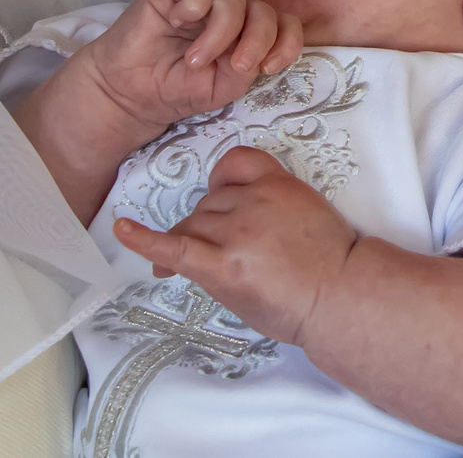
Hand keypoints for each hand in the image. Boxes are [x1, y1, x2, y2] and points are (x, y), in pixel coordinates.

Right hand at [79, 0, 303, 137]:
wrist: (130, 91)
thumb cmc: (178, 88)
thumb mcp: (222, 88)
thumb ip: (245, 68)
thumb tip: (256, 50)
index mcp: (249, 36)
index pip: (285, 26)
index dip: (287, 42)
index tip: (269, 67)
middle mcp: (233, 13)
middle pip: (265, 12)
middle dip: (257, 40)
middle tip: (234, 66)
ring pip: (234, 0)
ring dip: (219, 34)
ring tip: (193, 60)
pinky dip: (194, 6)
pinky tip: (177, 22)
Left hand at [114, 146, 356, 346]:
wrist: (339, 296)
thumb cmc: (327, 261)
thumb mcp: (306, 208)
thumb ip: (267, 200)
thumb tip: (223, 217)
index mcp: (276, 183)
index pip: (232, 166)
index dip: (224, 185)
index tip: (227, 203)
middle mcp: (253, 201)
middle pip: (206, 205)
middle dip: (211, 230)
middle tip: (241, 257)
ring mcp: (237, 233)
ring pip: (192, 227)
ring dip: (195, 247)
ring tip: (219, 270)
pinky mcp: (223, 266)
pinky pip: (174, 247)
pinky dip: (144, 239)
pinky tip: (123, 229)